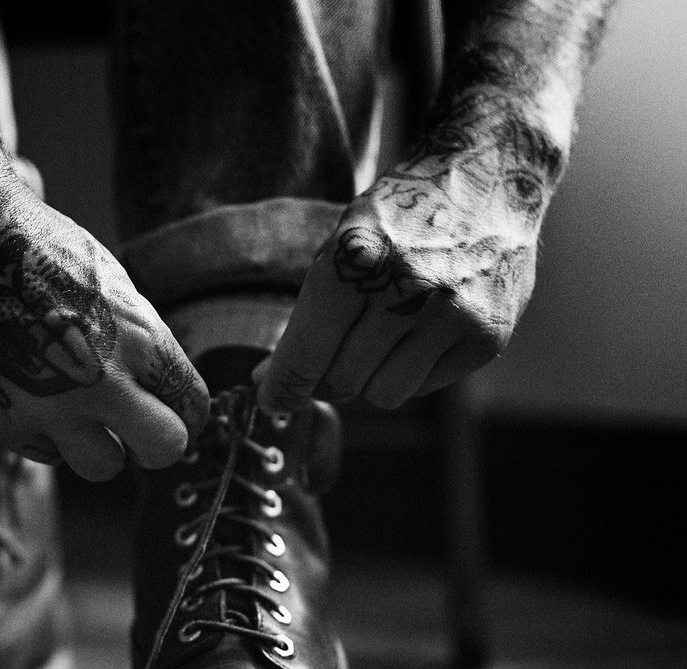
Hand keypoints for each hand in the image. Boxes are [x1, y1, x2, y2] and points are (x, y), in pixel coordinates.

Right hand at [0, 119, 209, 480]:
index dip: (185, 414)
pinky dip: (48, 434)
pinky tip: (32, 393)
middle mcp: (103, 382)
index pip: (192, 407)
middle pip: (165, 450)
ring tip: (79, 413)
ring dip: (99, 447)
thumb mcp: (115, 289)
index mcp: (140, 341)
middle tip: (138, 431)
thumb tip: (164, 396)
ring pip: (104, 468)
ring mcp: (52, 409)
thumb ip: (145, 349)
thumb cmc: (43, 255)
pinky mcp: (7, 425)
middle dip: (156, 445)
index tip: (171, 412)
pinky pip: (48, 453)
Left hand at [257, 96, 558, 412]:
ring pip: (385, 395)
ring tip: (381, 338)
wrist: (490, 176)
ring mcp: (454, 315)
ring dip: (372, 378)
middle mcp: (409, 288)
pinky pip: (425, 387)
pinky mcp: (487, 337)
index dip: (282, 387)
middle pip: (342, 381)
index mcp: (357, 259)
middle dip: (327, 377)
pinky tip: (422, 330)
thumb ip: (308, 315)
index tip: (274, 400)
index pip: (306, 353)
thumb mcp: (341, 245)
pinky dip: (413, 370)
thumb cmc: (398, 218)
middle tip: (334, 355)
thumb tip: (270, 382)